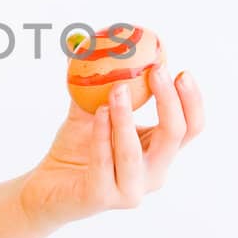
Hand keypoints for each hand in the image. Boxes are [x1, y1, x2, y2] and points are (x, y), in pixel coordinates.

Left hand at [20, 62, 203, 236]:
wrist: (45, 187)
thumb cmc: (76, 148)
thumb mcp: (93, 110)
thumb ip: (101, 83)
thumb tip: (98, 40)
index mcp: (158, 152)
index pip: (190, 128)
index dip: (192, 101)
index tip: (181, 72)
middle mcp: (152, 174)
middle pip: (174, 136)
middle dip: (169, 100)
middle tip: (157, 71)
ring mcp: (130, 190)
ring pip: (135, 151)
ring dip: (126, 116)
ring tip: (115, 90)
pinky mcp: (103, 198)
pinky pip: (105, 162)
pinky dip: (102, 135)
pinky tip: (97, 113)